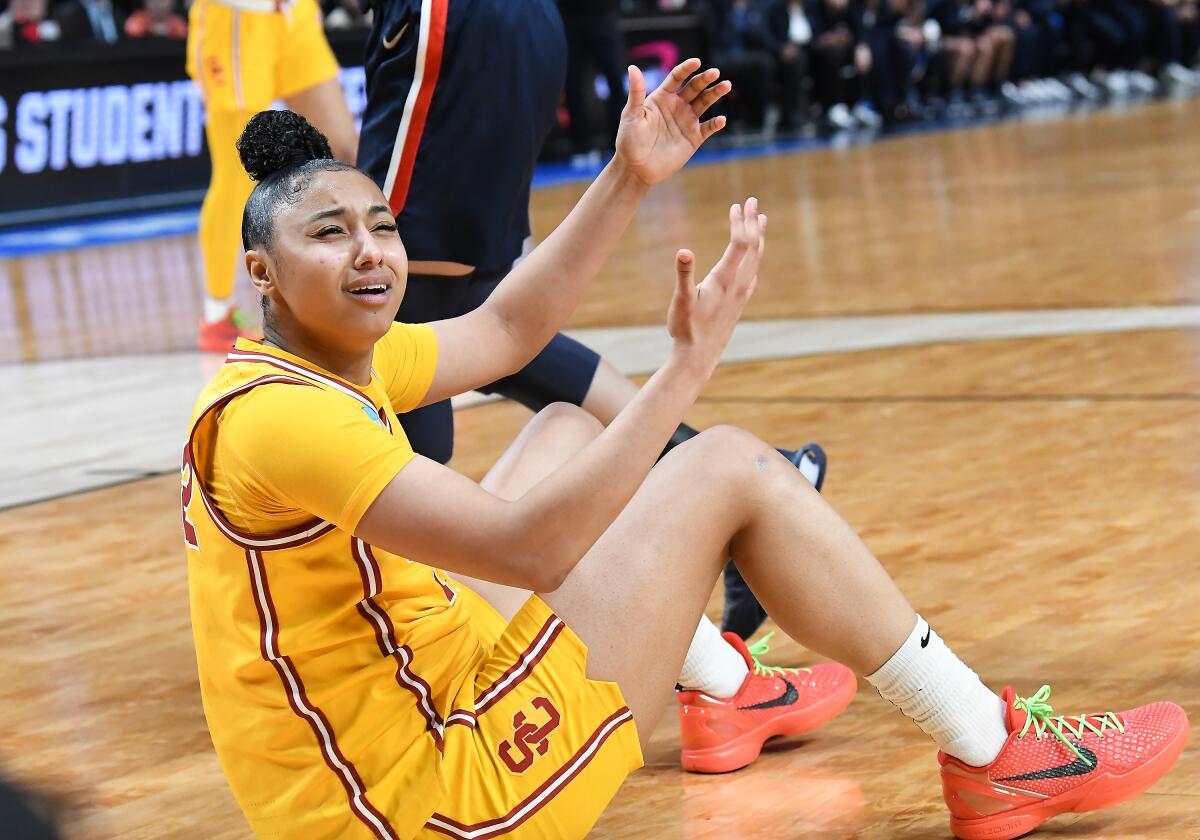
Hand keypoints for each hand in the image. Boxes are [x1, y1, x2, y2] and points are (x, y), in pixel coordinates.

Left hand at [614, 59, 730, 186]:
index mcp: (662, 97)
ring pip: (705, 102)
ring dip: (715, 93)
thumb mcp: (631, 115)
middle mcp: (677, 105)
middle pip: (694, 87)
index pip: (677, 77)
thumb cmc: (629, 140)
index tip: (696, 62)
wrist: (636, 168)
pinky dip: (716, 123)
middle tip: (715, 73)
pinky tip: (720, 120)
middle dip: (705, 79)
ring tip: (726, 85)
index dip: (687, 68)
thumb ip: (636, 92)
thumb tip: (632, 67)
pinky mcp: (694, 138)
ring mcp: (687, 121)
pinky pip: (708, 127)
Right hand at [667, 198, 766, 373]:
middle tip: (752, 200)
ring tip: (761, 219)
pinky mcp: (740, 302)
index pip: (740, 243)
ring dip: (758, 236)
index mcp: (725, 280)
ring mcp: (742, 294)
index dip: (739, 222)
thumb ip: (684, 274)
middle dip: (752, 222)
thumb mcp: (681, 300)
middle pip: (753, 246)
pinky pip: (753, 272)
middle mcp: (739, 284)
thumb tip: (683, 252)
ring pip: (756, 258)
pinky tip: (755, 258)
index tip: (737, 205)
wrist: (699, 357)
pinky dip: (756, 257)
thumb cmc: (687, 329)